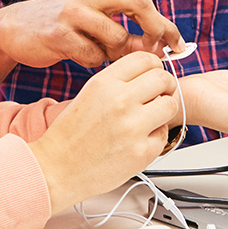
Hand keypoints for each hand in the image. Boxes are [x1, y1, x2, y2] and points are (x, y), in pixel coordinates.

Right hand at [0, 0, 183, 69]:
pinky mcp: (59, 33)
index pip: (144, 2)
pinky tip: (79, 55)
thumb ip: (126, 33)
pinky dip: (92, 61)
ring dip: (116, 54)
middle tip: (156, 52)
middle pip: (139, 3)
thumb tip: (160, 51)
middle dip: (154, 30)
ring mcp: (74, 11)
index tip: (178, 45)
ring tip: (101, 53)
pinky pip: (92, 55)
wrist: (16, 28)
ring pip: (116, 37)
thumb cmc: (63, 26)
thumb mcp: (96, 21)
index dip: (165, 25)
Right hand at [29, 53, 178, 210]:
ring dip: (164, 109)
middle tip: (160, 95)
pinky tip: (138, 139)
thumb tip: (148, 73)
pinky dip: (155, 136)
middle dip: (166, 86)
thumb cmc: (70, 135)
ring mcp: (133, 127)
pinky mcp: (141, 152)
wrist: (56, 169)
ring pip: (171, 104)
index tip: (155, 74)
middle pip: (163, 78)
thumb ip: (118, 82)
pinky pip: (164, 134)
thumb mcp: (89, 94)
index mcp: (105, 83)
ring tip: (151, 117)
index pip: (146, 59)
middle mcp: (120, 101)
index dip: (155, 66)